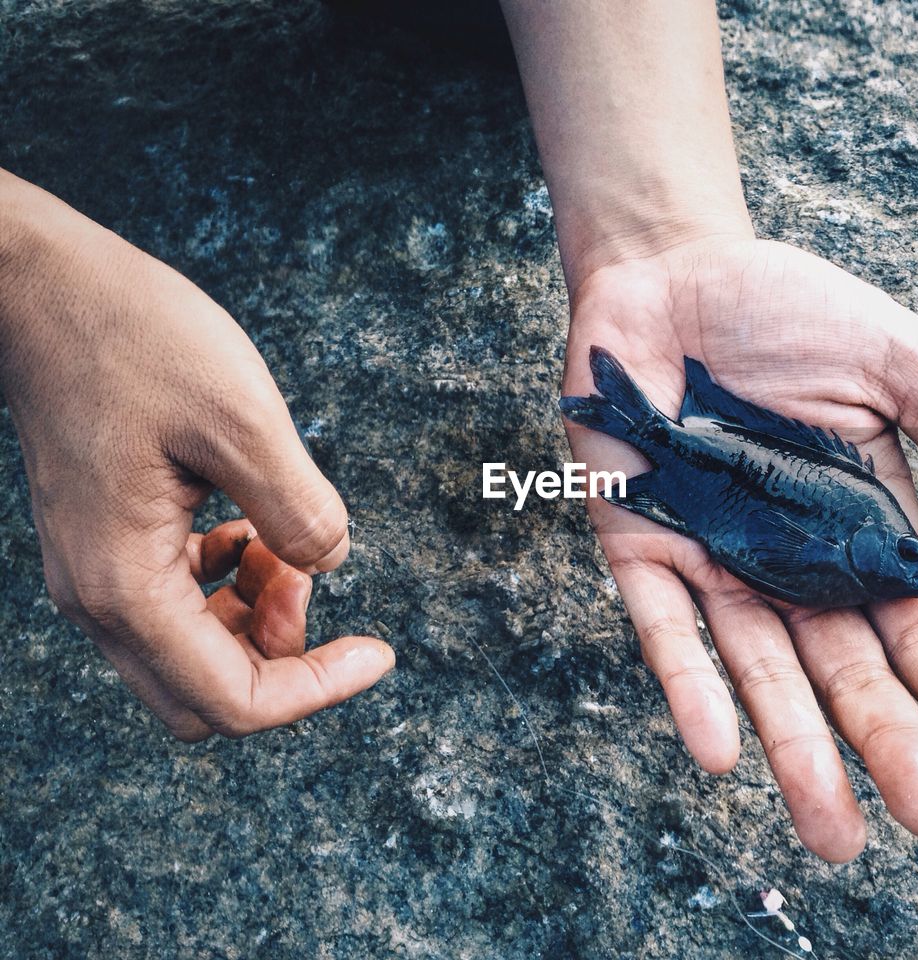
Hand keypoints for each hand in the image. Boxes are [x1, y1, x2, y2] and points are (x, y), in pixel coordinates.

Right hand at [0, 172, 393, 739]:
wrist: (44, 288)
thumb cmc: (134, 340)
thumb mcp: (243, 421)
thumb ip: (298, 510)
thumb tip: (328, 564)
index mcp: (126, 585)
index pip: (234, 701)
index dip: (319, 689)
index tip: (379, 652)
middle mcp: (99, 598)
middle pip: (206, 698)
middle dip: (283, 661)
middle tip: (314, 580)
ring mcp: (95, 573)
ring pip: (192, 654)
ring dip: (256, 620)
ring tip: (288, 546)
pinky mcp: (104, 542)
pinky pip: (176, 604)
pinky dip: (229, 587)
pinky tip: (252, 530)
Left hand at [562, 236, 917, 860]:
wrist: (671, 269)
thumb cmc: (785, 310)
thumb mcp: (897, 368)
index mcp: (863, 526)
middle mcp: (791, 561)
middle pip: (846, 668)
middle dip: (889, 743)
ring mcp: (714, 558)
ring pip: (760, 671)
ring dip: (793, 748)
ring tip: (835, 835)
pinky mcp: (638, 545)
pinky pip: (665, 628)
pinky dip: (690, 686)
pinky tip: (720, 752)